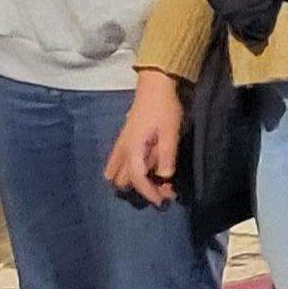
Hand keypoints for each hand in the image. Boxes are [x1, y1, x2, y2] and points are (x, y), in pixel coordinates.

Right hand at [106, 70, 184, 205]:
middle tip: (163, 187)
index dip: (149, 193)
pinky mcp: (123, 141)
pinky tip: (146, 169)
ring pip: (116, 174)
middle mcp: (122, 151)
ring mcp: (120, 146)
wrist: (154, 87)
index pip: (137, 180)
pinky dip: (128, 172)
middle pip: (123, 182)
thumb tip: (164, 177)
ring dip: (133, 181)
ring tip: (155, 179)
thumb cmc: (164, 109)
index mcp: (132, 151)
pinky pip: (117, 164)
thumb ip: (166, 156)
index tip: (163, 200)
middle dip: (141, 189)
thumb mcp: (170, 133)